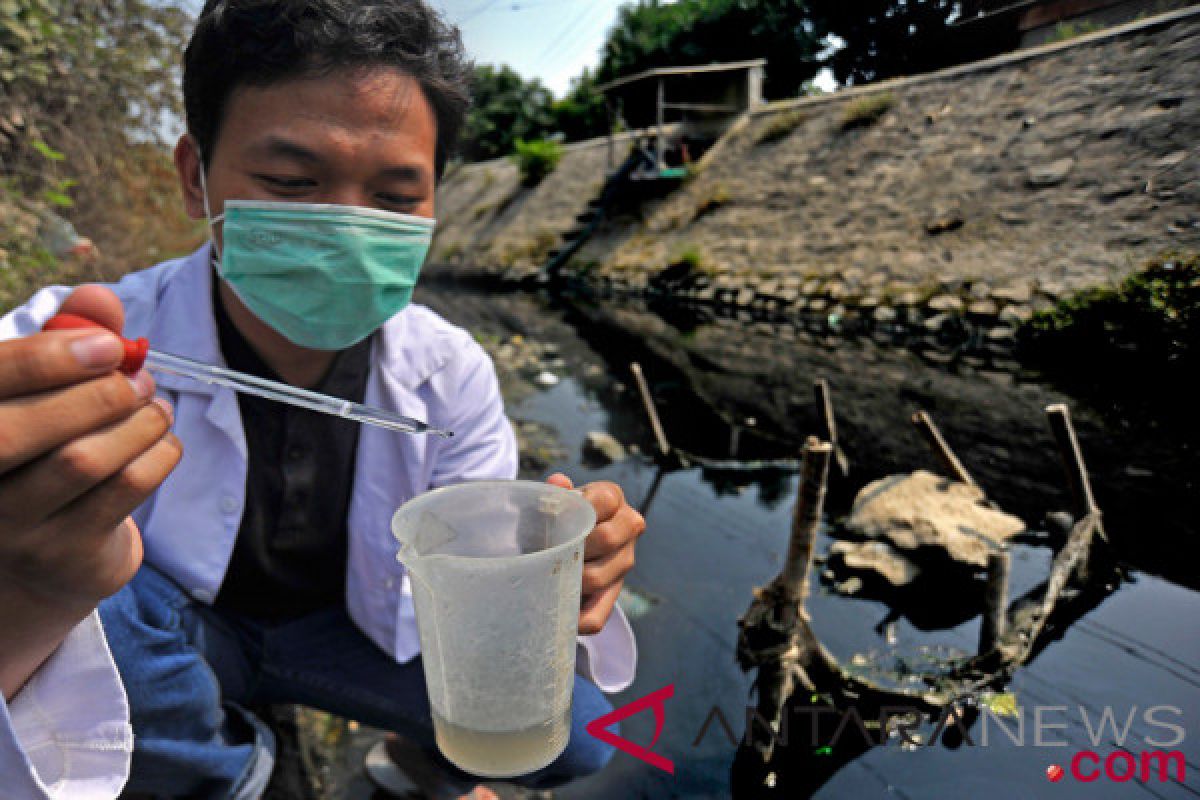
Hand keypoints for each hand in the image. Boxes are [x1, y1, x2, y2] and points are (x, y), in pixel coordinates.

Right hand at [0, 285, 181, 698]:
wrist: (46, 557)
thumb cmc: (48, 451)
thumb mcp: (50, 392)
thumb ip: (71, 336)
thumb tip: (99, 297)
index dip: (48, 356)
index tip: (108, 346)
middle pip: (17, 432)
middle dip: (96, 395)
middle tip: (139, 382)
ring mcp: (10, 527)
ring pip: (80, 461)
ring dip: (137, 424)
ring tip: (156, 410)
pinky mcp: (63, 554)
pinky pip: (124, 490)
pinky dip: (158, 455)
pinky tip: (163, 443)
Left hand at [546, 473, 645, 634]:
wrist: (563, 538)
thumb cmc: (554, 515)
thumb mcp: (550, 501)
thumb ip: (553, 494)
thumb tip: (558, 483)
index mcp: (613, 497)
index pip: (604, 500)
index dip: (579, 508)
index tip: (554, 515)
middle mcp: (628, 527)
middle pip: (606, 539)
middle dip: (573, 546)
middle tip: (547, 550)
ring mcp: (624, 561)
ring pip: (599, 579)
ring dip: (569, 581)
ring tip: (545, 577)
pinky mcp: (614, 592)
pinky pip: (597, 617)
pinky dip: (574, 620)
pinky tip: (555, 614)